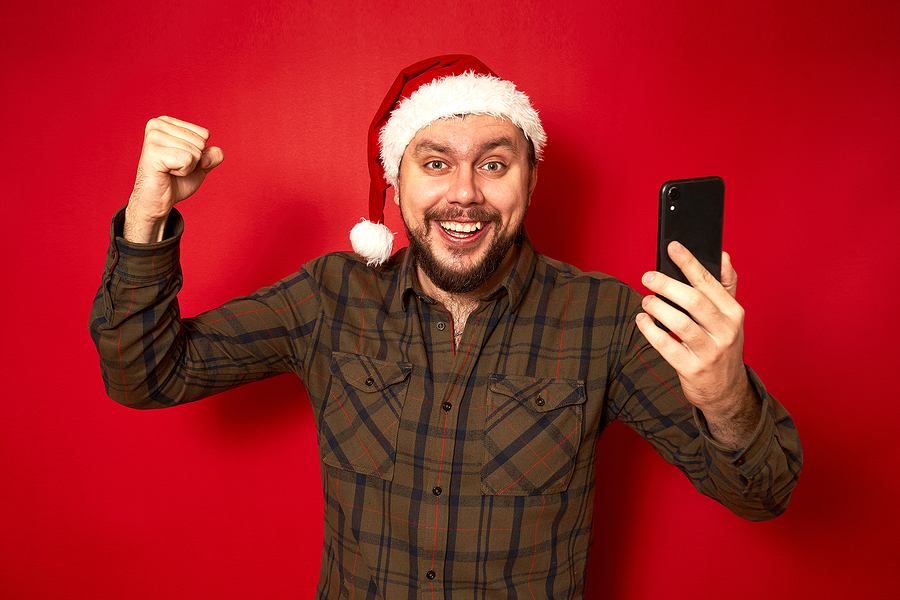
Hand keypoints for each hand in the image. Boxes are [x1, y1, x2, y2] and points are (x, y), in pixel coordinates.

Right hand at [124, 116, 223, 242]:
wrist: (159, 200)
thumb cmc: (177, 180)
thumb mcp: (202, 164)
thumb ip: (214, 155)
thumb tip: (205, 158)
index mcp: (167, 122)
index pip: (204, 134)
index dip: (199, 153)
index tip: (180, 160)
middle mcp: (157, 124)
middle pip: (200, 142)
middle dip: (193, 161)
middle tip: (174, 167)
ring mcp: (153, 137)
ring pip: (194, 151)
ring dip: (187, 167)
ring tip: (170, 170)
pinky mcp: (152, 152)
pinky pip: (187, 159)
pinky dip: (182, 171)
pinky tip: (167, 172)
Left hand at [635, 241, 759, 445]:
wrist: (726, 391)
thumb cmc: (722, 345)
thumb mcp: (730, 317)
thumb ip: (726, 286)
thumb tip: (723, 255)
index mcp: (734, 313)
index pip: (709, 282)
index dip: (689, 262)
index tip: (672, 246)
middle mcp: (726, 331)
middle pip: (693, 301)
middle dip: (667, 285)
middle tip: (647, 277)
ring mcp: (710, 352)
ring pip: (679, 323)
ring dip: (657, 308)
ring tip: (645, 301)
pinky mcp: (692, 369)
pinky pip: (666, 346)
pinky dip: (650, 331)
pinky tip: (642, 321)